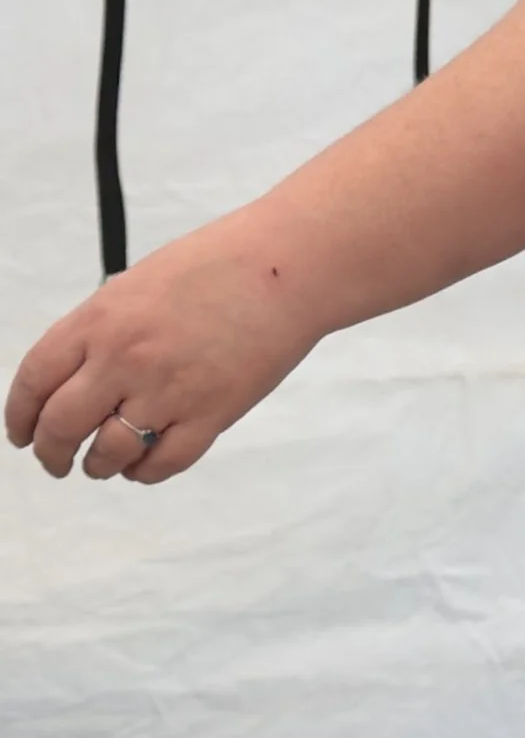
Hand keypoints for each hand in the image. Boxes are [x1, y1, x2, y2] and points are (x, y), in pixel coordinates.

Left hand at [6, 227, 319, 483]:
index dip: (20, 416)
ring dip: (97, 467)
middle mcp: (124, 359)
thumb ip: (100, 330)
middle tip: (55, 461)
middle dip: (51, 453)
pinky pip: (161, 463)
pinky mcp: (210, 416)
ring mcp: (167, 391)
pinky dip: (144, 472)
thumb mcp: (136, 285)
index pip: (35, 381)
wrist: (284, 268)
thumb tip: (75, 378)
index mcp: (99, 321)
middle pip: (62, 426)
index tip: (20, 434)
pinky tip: (141, 465)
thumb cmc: (216, 265)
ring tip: (101, 465)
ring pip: (109, 454)